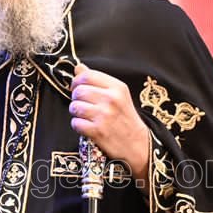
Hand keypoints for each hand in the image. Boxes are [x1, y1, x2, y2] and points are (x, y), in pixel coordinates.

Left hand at [69, 65, 149, 181]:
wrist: (138, 145)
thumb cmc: (126, 118)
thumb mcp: (118, 95)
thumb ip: (98, 81)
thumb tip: (78, 68)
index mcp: (117, 87)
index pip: (87, 75)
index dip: (77, 81)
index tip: (78, 88)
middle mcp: (111, 99)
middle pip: (78, 91)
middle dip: (76, 98)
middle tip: (83, 104)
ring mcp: (104, 115)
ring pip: (74, 107)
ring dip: (76, 112)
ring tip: (85, 116)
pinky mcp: (97, 131)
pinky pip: (75, 123)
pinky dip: (78, 125)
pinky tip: (87, 126)